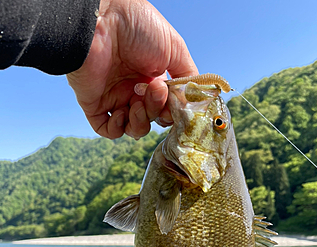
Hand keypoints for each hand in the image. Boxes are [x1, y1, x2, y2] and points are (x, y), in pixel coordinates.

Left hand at [67, 0, 197, 139]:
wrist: (103, 18)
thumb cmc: (138, 26)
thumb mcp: (175, 49)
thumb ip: (187, 77)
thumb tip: (193, 102)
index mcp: (152, 77)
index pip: (166, 107)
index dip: (172, 110)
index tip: (175, 103)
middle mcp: (133, 88)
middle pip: (152, 118)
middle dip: (157, 111)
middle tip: (155, 91)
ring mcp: (114, 96)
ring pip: (132, 127)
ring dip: (140, 122)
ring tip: (138, 103)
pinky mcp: (94, 103)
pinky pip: (108, 129)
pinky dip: (118, 128)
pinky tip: (123, 113)